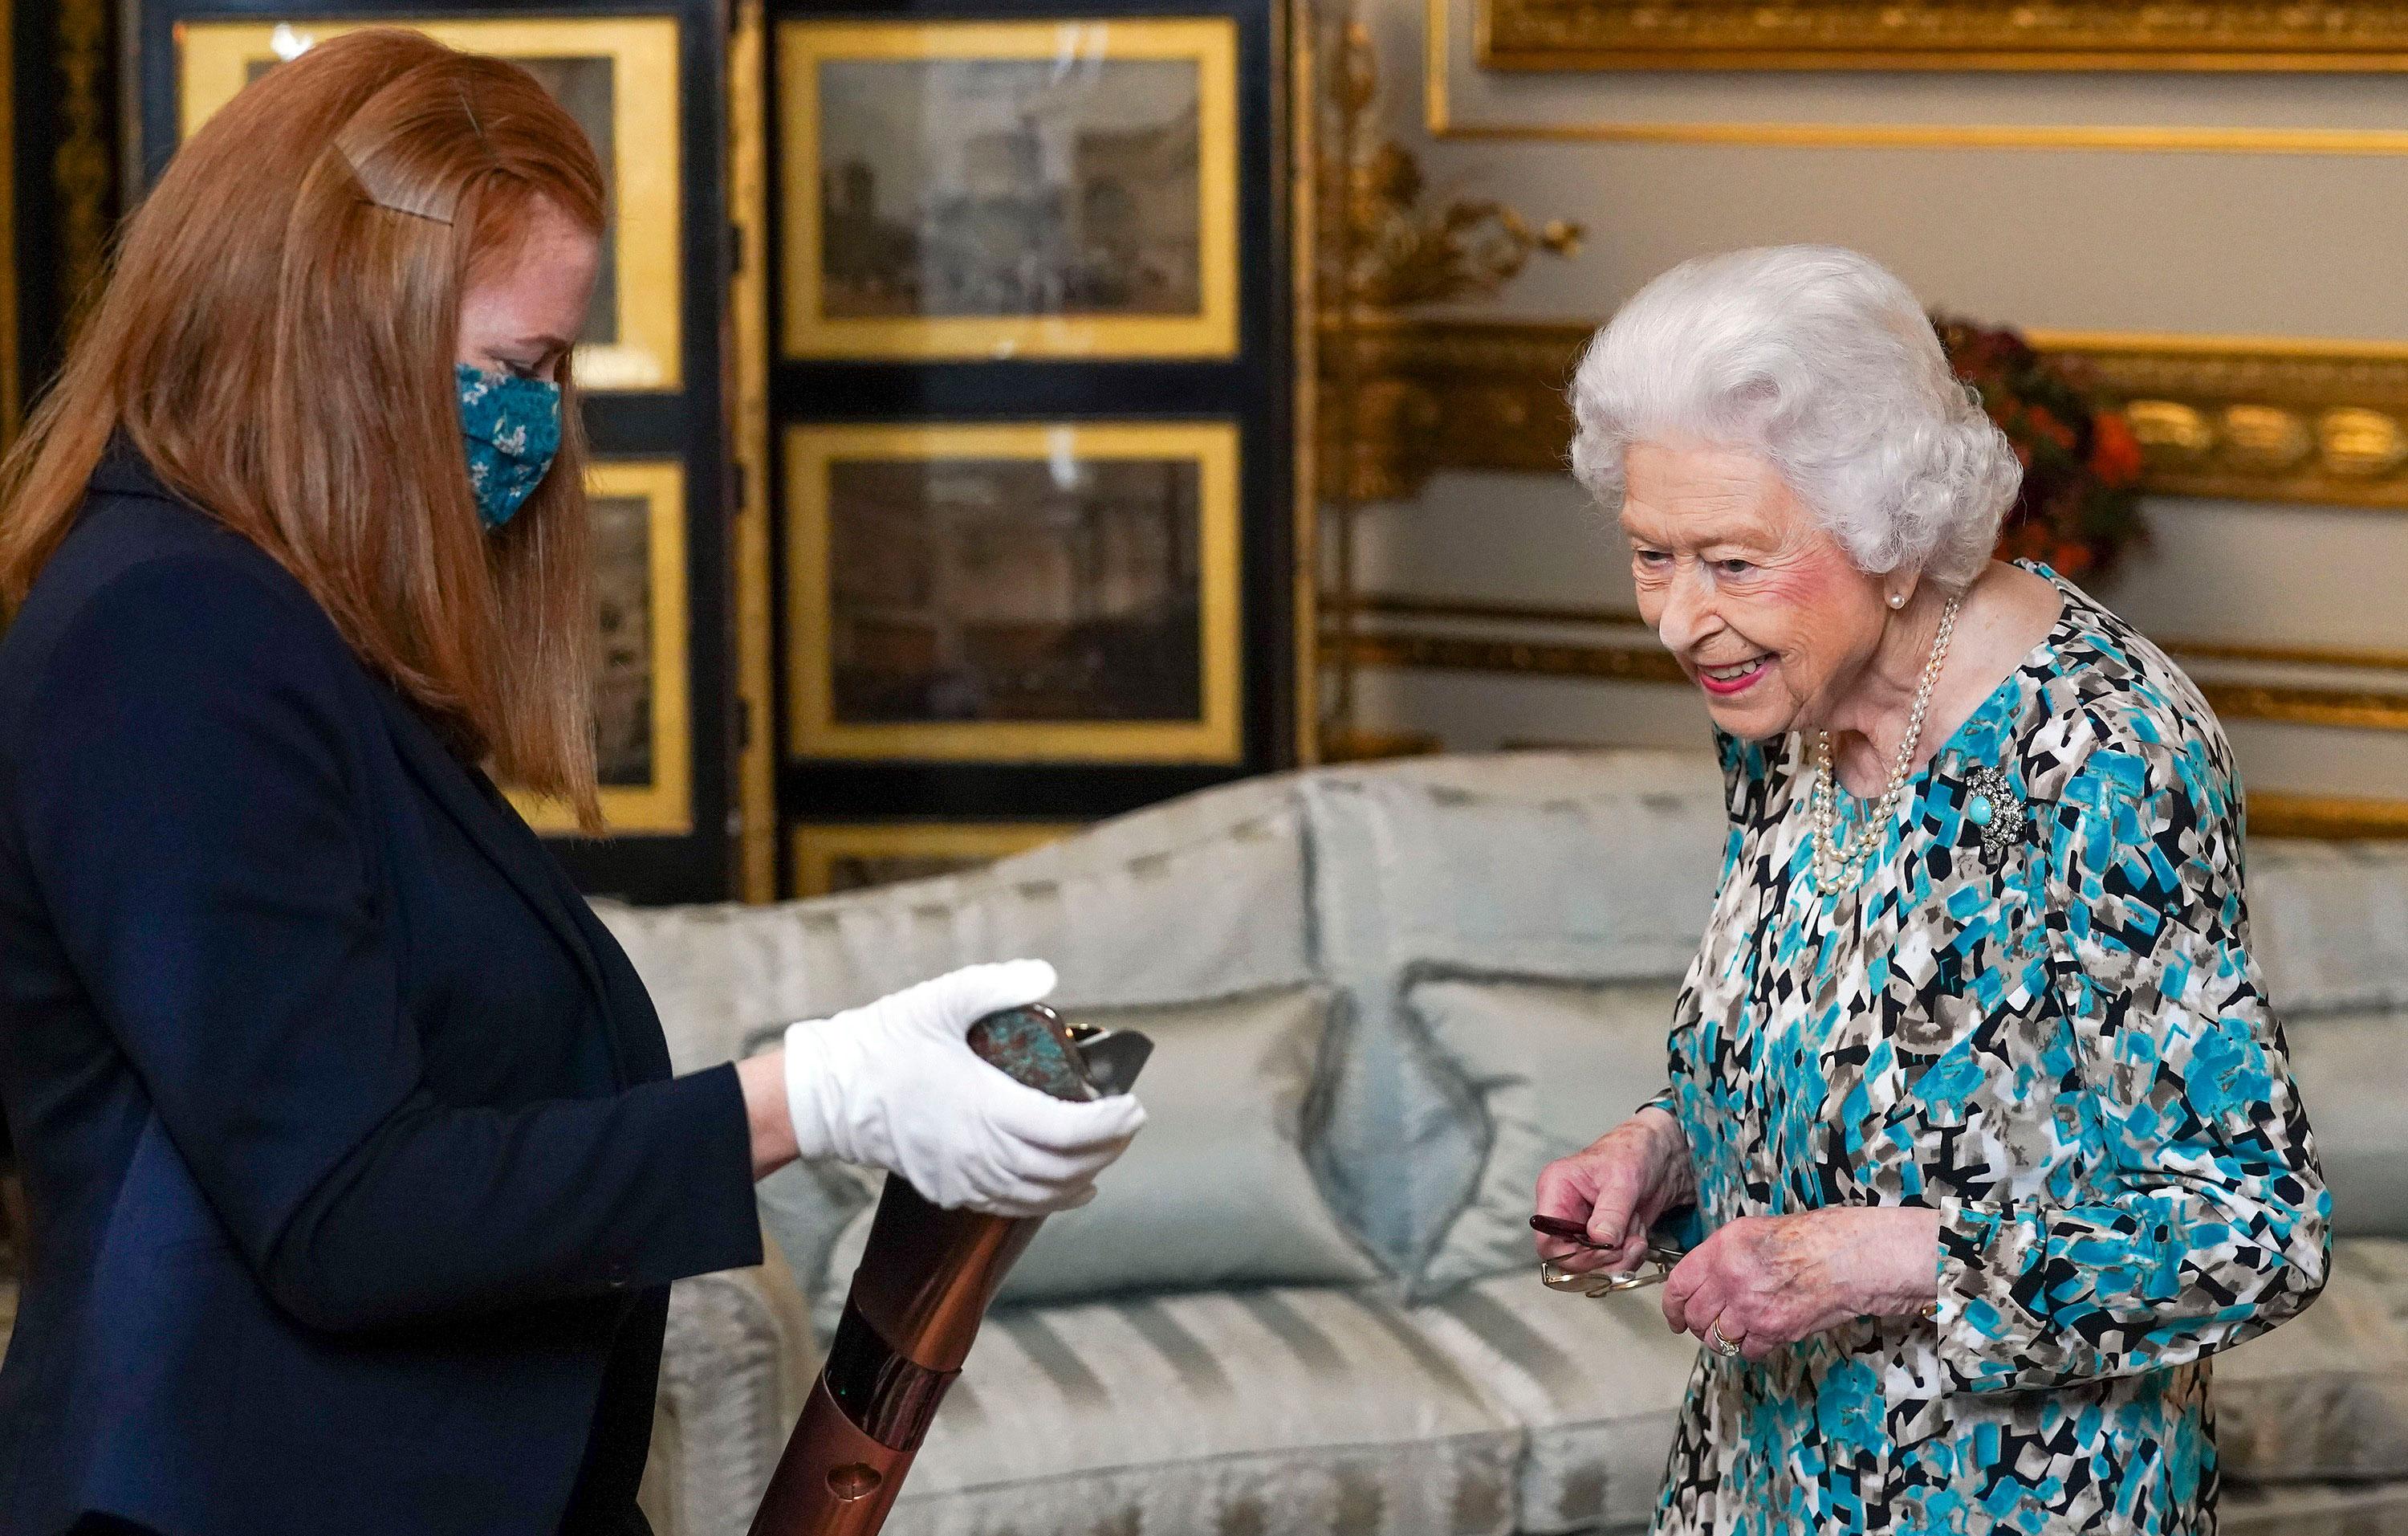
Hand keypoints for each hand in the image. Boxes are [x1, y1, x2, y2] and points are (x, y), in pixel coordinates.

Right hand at [780, 960, 1146, 1217]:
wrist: (828, 1094)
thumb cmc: (884, 1043)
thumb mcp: (940, 1000)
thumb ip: (997, 984)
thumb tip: (1048, 976)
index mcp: (986, 1106)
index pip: (1069, 1131)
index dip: (1110, 1125)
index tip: (1132, 1106)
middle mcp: (981, 1152)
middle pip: (1065, 1167)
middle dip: (1108, 1149)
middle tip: (1128, 1123)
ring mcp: (965, 1178)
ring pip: (1043, 1194)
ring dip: (1084, 1177)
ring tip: (1108, 1152)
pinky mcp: (950, 1190)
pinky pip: (1013, 1206)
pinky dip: (1050, 1200)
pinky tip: (1070, 1189)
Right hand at [1534, 1107, 1693, 1276]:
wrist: (1660, 1157)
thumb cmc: (1635, 1152)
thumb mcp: (1624, 1180)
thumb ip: (1611, 1212)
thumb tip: (1600, 1240)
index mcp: (1556, 1190)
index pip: (1547, 1240)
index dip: (1575, 1254)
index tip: (1605, 1248)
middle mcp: (1564, 1212)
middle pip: (1569, 1259)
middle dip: (1604, 1257)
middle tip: (1629, 1243)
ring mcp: (1583, 1228)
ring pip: (1592, 1266)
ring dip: (1621, 1256)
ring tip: (1636, 1232)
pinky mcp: (1601, 1238)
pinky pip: (1609, 1264)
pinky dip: (1628, 1256)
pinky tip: (1638, 1234)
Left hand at [1661, 1206, 1939, 1360]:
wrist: (1846, 1258)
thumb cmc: (1806, 1239)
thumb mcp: (1750, 1232)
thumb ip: (1720, 1255)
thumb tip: (1701, 1277)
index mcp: (1721, 1250)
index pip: (1678, 1286)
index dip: (1672, 1307)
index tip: (1675, 1317)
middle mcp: (1730, 1279)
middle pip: (1695, 1318)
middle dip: (1698, 1326)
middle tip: (1708, 1326)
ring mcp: (1750, 1308)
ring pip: (1717, 1340)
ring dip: (1723, 1340)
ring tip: (1736, 1331)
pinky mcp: (1773, 1331)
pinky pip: (1747, 1351)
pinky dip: (1752, 1349)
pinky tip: (1762, 1336)